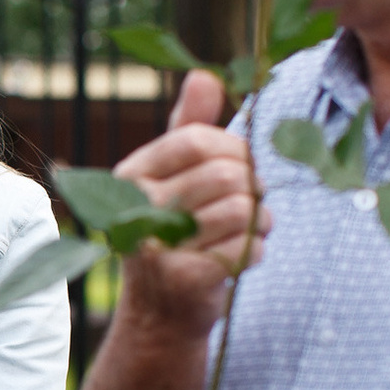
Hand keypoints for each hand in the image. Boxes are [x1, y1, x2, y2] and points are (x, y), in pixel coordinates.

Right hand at [112, 72, 270, 332]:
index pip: (199, 141)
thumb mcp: (174, 178)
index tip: (244, 166)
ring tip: (246, 233)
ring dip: (259, 223)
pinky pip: (248, 247)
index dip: (236, 149)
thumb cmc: (174, 234)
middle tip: (250, 206)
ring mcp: (157, 245)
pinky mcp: (184, 278)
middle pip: (228, 175)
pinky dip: (255, 252)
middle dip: (253, 190)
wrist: (160, 314)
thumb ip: (190, 128)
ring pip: (244, 211)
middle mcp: (136, 208)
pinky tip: (236, 258)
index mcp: (130, 176)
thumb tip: (203, 74)